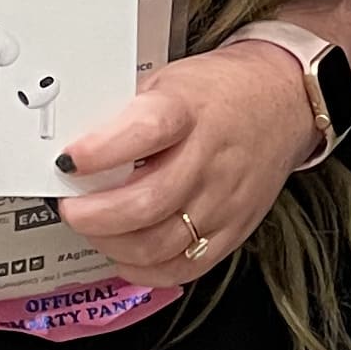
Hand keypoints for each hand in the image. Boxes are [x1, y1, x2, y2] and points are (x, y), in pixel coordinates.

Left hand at [49, 43, 317, 286]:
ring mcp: (224, 199)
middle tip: (71, 206)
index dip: (100, 151)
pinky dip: (144, 268)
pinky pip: (184, 267)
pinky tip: (126, 252)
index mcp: (189, 109)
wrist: (282, 101)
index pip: (144, 132)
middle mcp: (210, 158)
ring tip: (95, 228)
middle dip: (93, 214)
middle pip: (146, 203)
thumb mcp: (168, 81)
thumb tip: (73, 148)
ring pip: (159, 244)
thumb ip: (124, 114)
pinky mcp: (234, 229)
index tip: (68, 160)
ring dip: (111, 243)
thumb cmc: (219, 91)